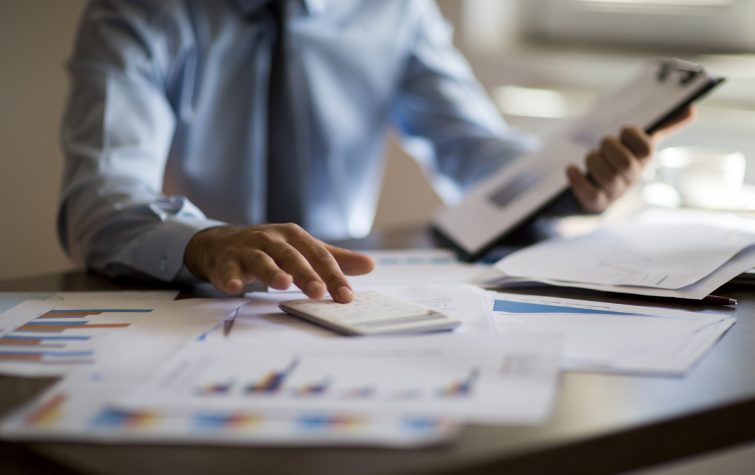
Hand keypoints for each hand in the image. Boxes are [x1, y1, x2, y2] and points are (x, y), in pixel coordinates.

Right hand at [183, 223, 374, 301]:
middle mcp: (272, 239)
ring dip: (272, 272)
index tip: (346, 296)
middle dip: (306, 274)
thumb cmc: (270, 248)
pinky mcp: (225, 261)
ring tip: (283, 285)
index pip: (318, 255)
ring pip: (261, 260)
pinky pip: (228, 270)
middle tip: (319, 292)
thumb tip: (370, 265)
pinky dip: (231, 278)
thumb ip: (334, 259)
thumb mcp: (302, 249)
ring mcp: (247, 249)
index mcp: (294, 236)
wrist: (222, 243)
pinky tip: (235, 289)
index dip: (333, 275)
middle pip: (292, 256)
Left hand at [566, 106, 695, 211]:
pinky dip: (579, 181)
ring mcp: (615, 192)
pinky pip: (590, 195)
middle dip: (610, 148)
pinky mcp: (597, 203)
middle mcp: (632, 178)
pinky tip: (571, 169)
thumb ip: (663, 126)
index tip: (624, 129)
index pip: (647, 149)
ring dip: (594, 162)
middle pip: (626, 164)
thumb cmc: (621, 160)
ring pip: (607, 179)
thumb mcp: (639, 143)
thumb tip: (692, 109)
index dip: (633, 136)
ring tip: (590, 157)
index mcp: (644, 160)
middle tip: (603, 143)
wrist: (600, 192)